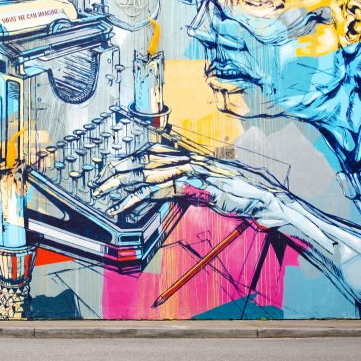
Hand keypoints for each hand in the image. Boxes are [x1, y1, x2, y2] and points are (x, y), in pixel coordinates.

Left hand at [91, 143, 281, 223]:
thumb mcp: (210, 187)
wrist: (262, 198)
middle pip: (144, 162)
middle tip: (99, 182)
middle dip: (119, 172)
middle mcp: (186, 159)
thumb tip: (173, 189)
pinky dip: (135, 200)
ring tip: (103, 193)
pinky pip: (155, 192)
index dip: (131, 159)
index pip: (153, 153)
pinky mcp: (190, 186)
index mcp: (189, 157)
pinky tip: (122, 207)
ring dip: (120, 185)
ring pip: (145, 175)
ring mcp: (188, 171)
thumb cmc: (240, 194)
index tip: (114, 168)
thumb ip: (190, 185)